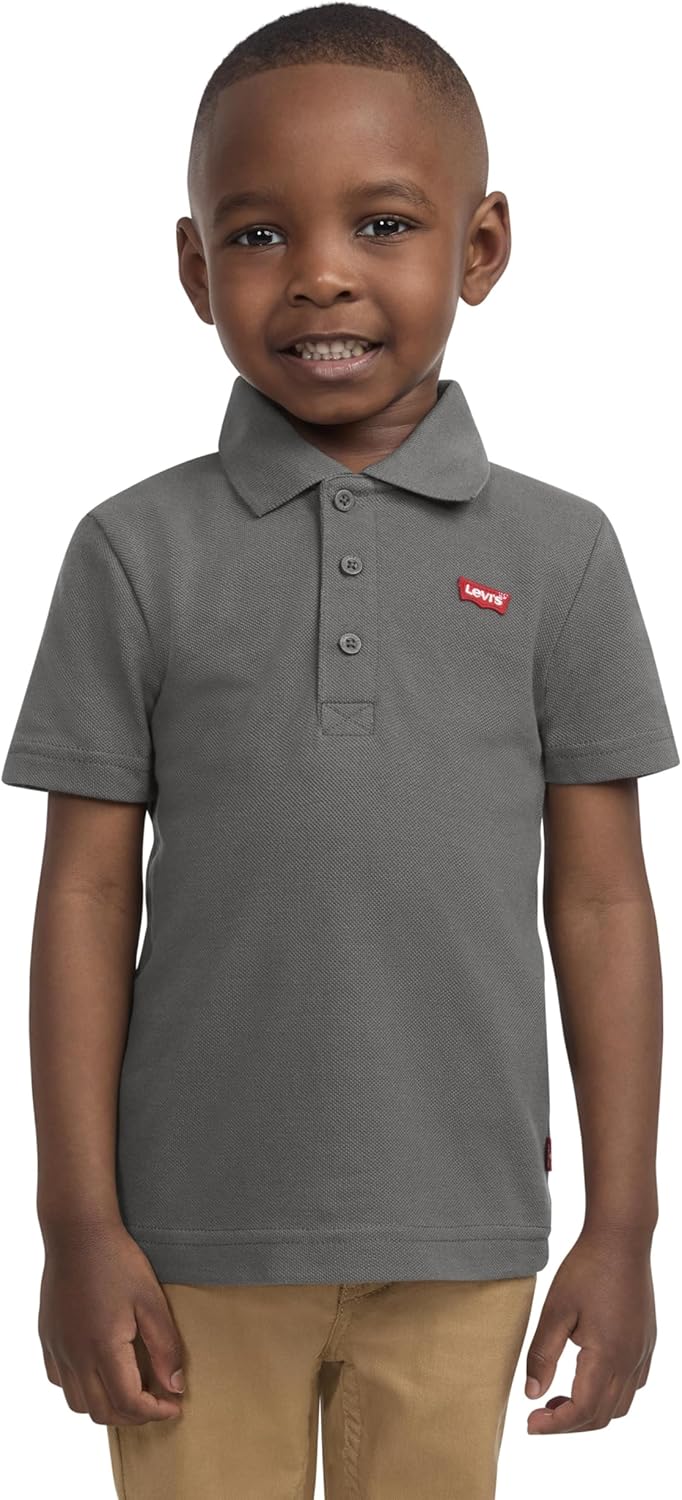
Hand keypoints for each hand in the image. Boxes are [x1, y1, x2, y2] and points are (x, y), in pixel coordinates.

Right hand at [38, 1220, 185, 1425]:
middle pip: (103, 1412)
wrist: (78, 1233)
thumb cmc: (117, 1261)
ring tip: (130, 1392)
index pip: (129, 1402)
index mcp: (103, 1348)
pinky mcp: (48, 1339)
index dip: (155, 1412)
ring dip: (106, 1408)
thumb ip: (164, 1347)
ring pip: (78, 1403)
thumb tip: (174, 1386)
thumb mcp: (151, 1301)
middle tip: (156, 1404)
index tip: (174, 1406)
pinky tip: (100, 1372)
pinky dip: (81, 1389)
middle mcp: (75, 1356)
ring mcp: (58, 1349)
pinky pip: (60, 1381)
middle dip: (134, 1416)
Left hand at [524, 1224, 655, 1432]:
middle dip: (569, 1424)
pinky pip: (632, 1385)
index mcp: (607, 1355)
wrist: (621, 1239)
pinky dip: (609, 1395)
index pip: (582, 1410)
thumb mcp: (555, 1310)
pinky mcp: (646, 1342)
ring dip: (590, 1411)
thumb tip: (532, 1395)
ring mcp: (642, 1352)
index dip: (555, 1425)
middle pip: (602, 1416)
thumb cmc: (586, 1269)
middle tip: (538, 1415)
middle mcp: (630, 1361)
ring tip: (558, 1398)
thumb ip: (542, 1355)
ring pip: (620, 1405)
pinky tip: (587, 1378)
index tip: (530, 1424)